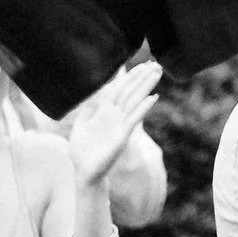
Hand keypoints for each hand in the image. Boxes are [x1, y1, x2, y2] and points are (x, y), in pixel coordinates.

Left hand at [66, 64, 161, 188]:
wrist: (83, 171)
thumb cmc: (81, 151)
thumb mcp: (79, 126)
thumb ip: (86, 111)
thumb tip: (91, 95)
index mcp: (104, 111)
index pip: (120, 88)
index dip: (131, 76)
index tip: (142, 65)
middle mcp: (115, 115)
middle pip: (131, 91)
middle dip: (142, 77)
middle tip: (156, 64)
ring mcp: (120, 124)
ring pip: (135, 101)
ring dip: (146, 87)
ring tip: (158, 74)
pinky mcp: (122, 135)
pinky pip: (134, 118)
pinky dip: (144, 107)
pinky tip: (153, 97)